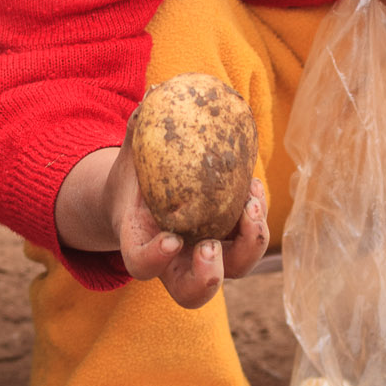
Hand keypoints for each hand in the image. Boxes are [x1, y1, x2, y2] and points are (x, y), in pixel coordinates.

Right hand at [53, 115, 269, 306]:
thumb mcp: (129, 156)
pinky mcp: (229, 243)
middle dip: (207, 278)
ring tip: (251, 206)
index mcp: (139, 242)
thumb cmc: (135, 179)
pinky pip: (249, 240)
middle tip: (212, 248)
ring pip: (233, 271)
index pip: (142, 266)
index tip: (171, 239)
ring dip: (248, 244)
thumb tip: (158, 91)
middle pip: (192, 294)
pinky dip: (256, 217)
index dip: (156, 259)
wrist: (142, 199)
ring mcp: (204, 256)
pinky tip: (254, 186)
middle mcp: (175, 261)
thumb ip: (139, 129)